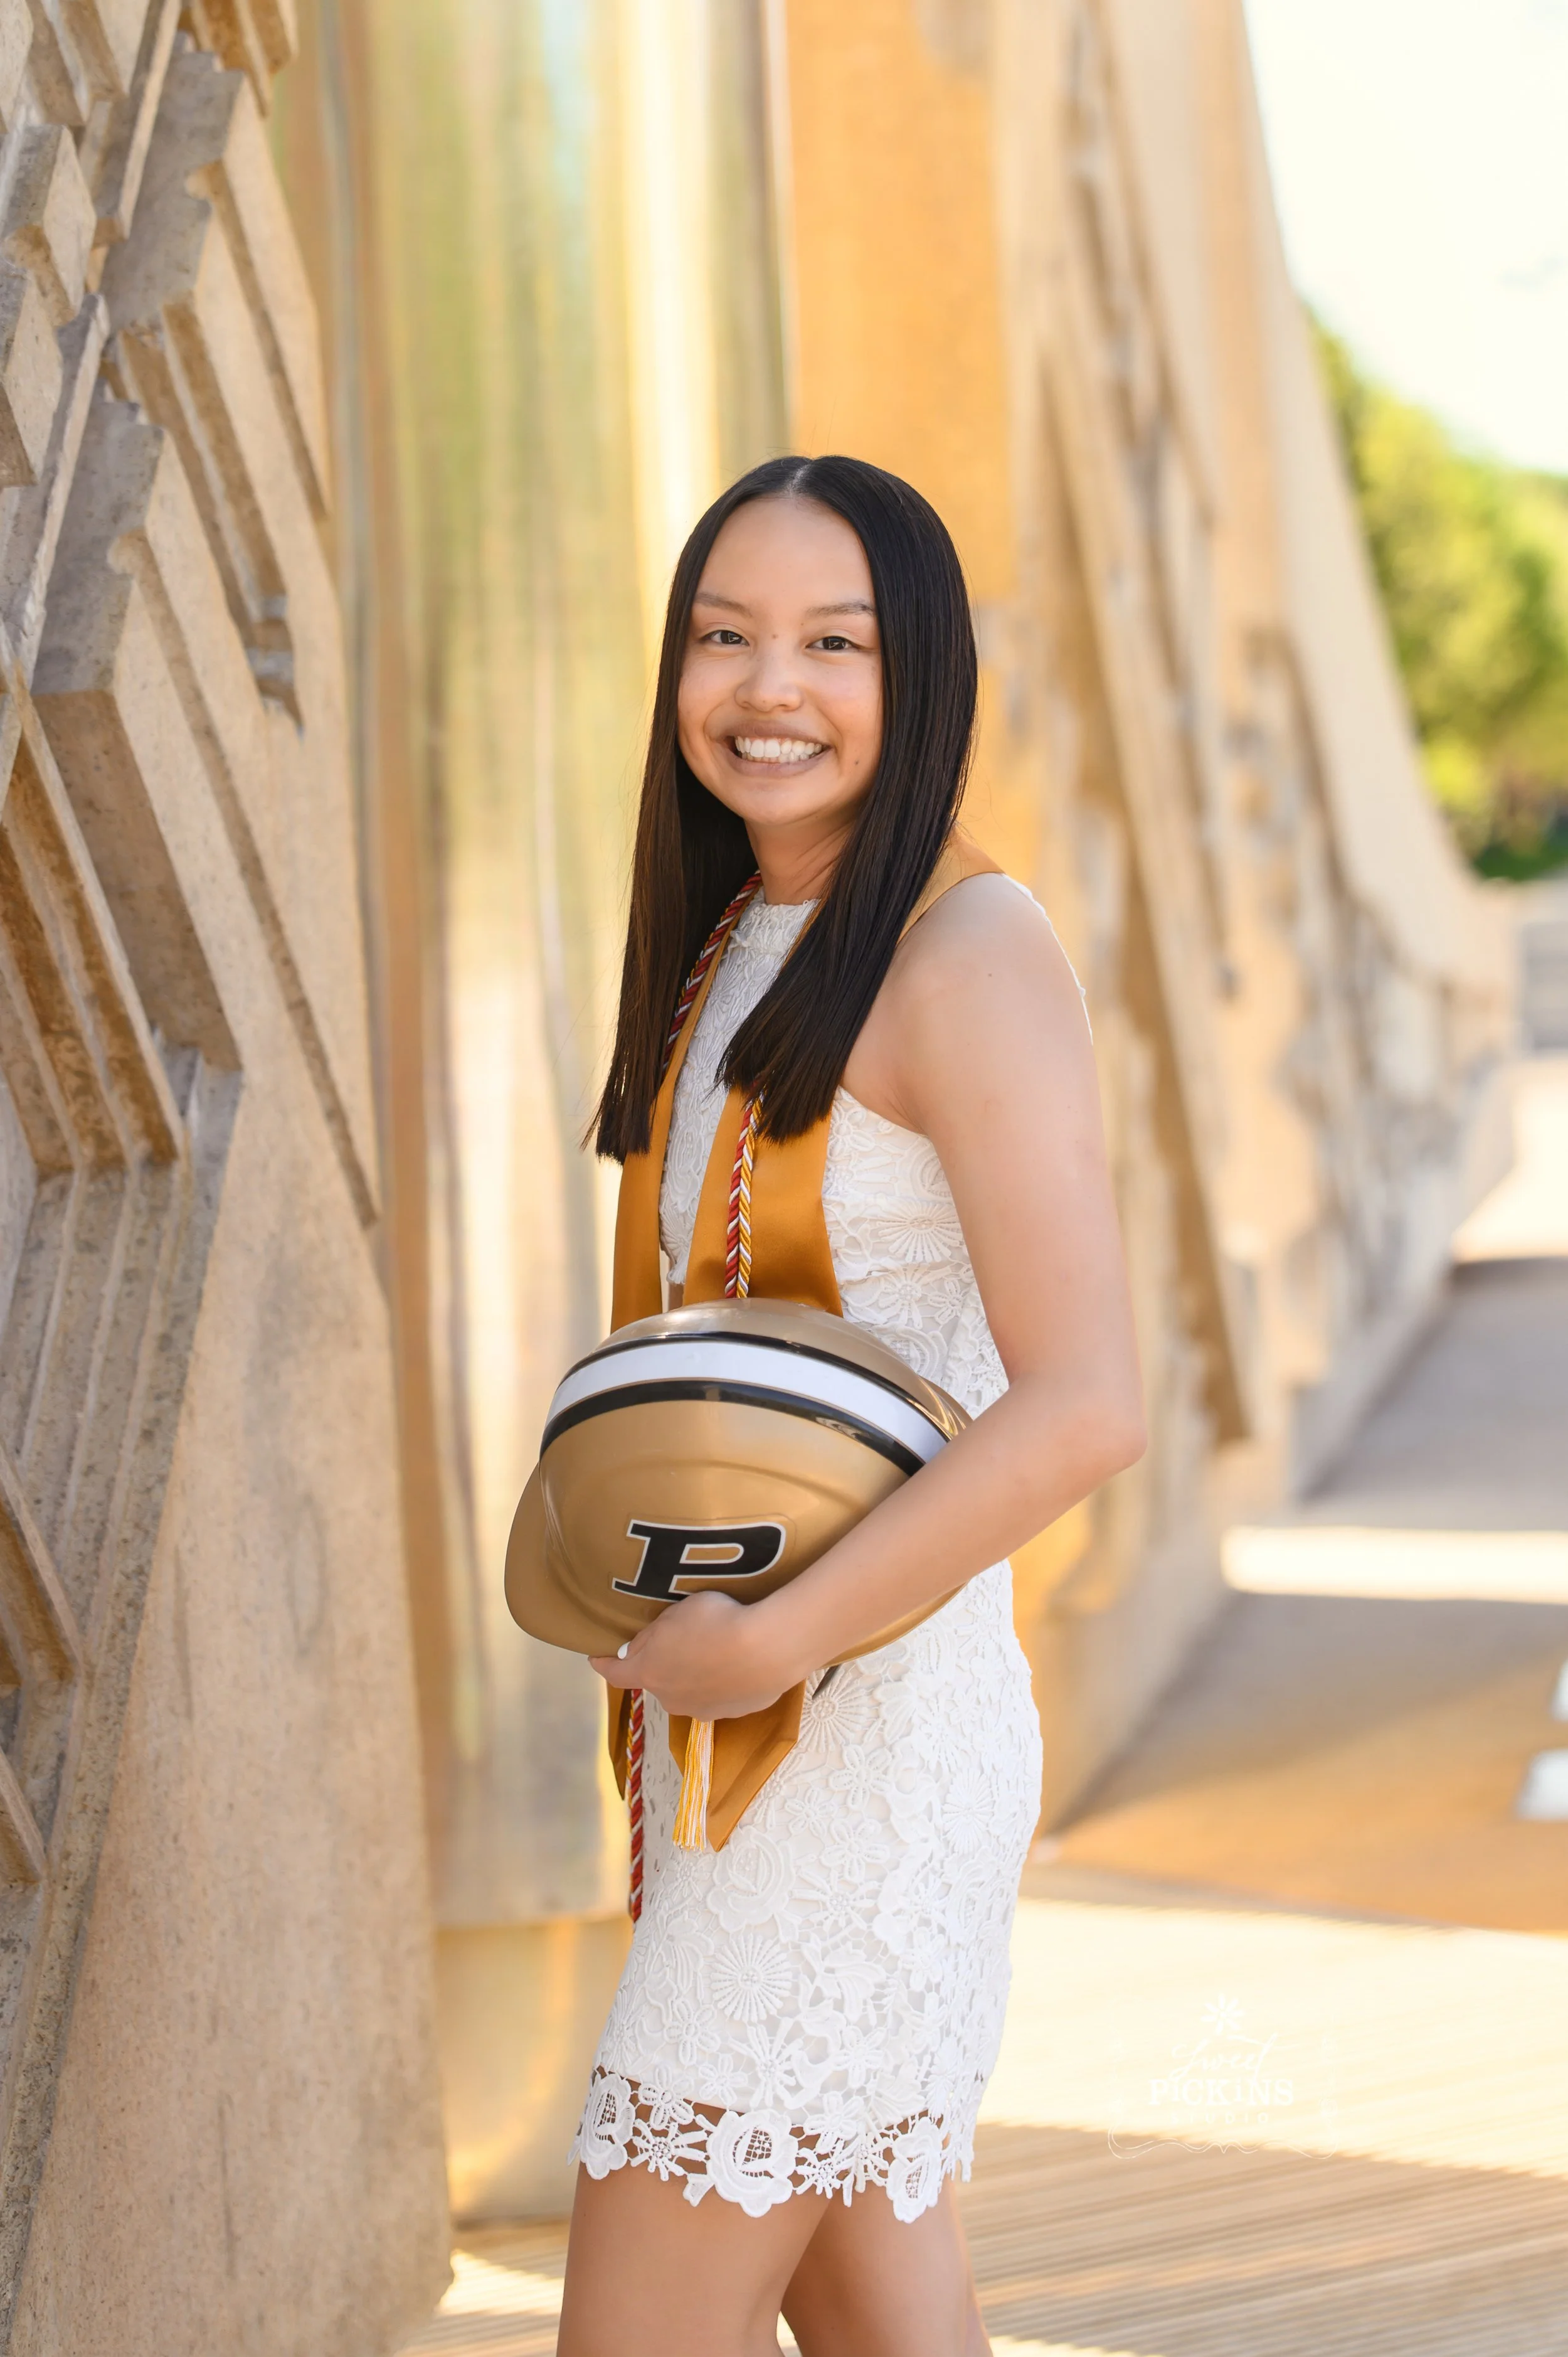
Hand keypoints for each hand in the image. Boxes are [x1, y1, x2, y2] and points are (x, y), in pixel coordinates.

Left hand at [590, 1593, 797, 1719]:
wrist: (768, 1649)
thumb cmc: (717, 1622)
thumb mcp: (676, 1614)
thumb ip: (653, 1634)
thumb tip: (637, 1649)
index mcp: (649, 1672)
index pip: (616, 1673)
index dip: (604, 1664)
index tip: (596, 1658)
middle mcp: (670, 1698)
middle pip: (657, 1680)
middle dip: (662, 1663)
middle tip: (680, 1638)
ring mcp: (703, 1710)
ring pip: (689, 1689)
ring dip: (694, 1673)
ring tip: (717, 1648)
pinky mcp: (732, 1713)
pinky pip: (720, 1693)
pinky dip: (722, 1679)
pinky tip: (739, 1660)